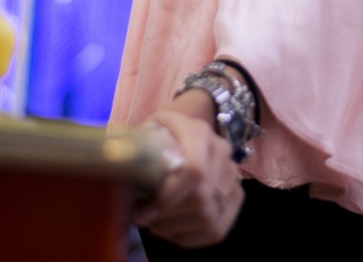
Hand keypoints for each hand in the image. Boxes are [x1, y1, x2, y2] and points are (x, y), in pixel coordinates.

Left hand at [132, 94, 244, 247]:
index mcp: (201, 134)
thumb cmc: (166, 132)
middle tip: (143, 217)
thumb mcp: (151, 127)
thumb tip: (127, 169)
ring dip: (174, 227)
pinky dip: (188, 235)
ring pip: (206, 218)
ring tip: (155, 221)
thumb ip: (140, 144)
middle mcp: (223, 155)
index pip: (193, 171)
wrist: (195, 133)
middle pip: (198, 199)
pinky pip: (214, 231)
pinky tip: (171, 226)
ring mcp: (232, 179)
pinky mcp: (235, 200)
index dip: (167, 198)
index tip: (140, 212)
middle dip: (166, 216)